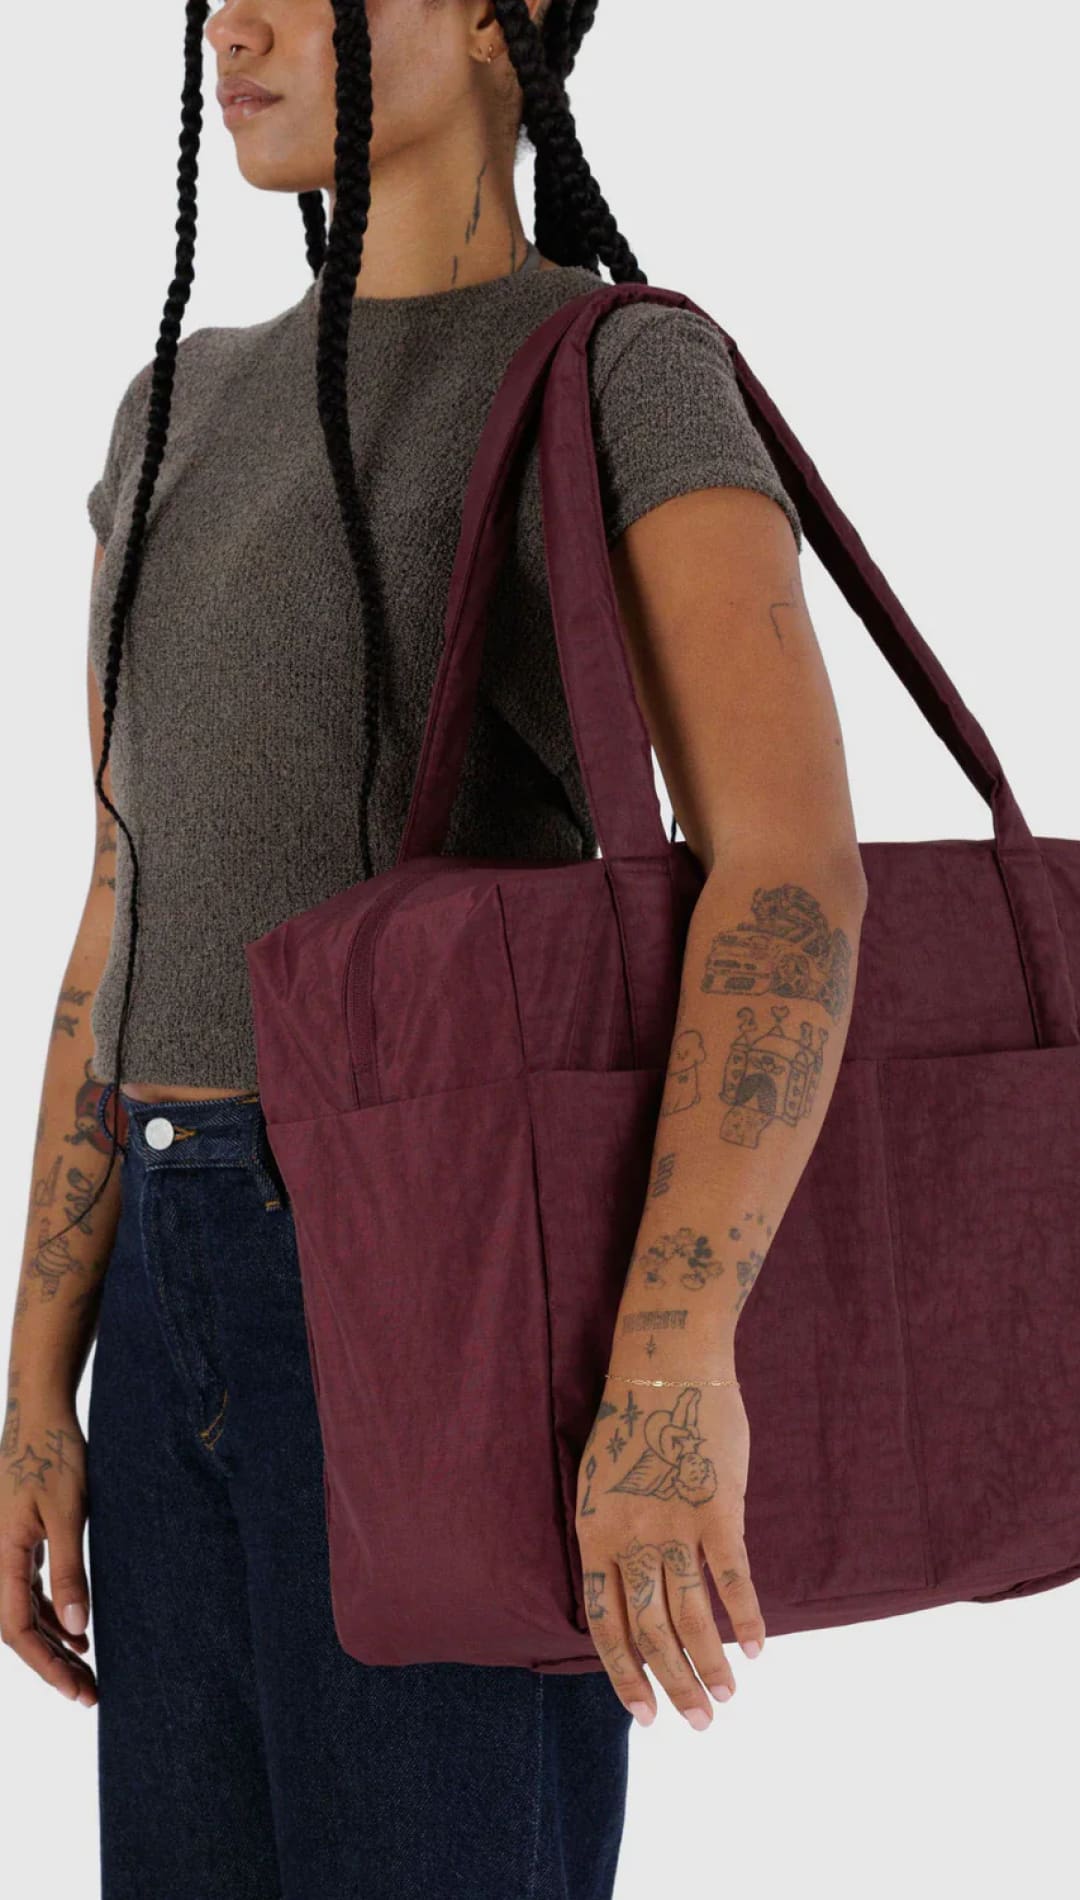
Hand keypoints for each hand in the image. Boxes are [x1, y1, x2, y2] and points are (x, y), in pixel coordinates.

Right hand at [0, 1399, 95, 1706]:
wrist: (41, 1411)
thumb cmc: (54, 1454)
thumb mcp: (67, 1512)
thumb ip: (70, 1569)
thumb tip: (77, 1628)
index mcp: (3, 1555)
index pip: (17, 1629)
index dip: (45, 1665)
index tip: (77, 1690)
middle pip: (19, 1629)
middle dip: (52, 1666)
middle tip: (90, 1695)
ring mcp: (7, 1550)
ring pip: (25, 1612)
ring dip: (54, 1643)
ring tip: (87, 1672)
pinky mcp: (21, 1538)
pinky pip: (30, 1590)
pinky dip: (52, 1614)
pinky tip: (77, 1631)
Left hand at [575, 1370, 763, 1729]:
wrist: (668, 1365)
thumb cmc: (636, 1424)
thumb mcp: (603, 1484)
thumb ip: (614, 1541)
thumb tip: (633, 1599)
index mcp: (595, 1533)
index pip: (604, 1624)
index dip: (624, 1675)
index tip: (643, 1715)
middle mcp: (631, 1536)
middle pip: (651, 1632)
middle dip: (675, 1685)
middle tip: (698, 1723)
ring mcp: (675, 1523)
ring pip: (693, 1616)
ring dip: (712, 1665)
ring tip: (728, 1696)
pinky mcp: (718, 1508)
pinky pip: (733, 1577)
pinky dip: (747, 1617)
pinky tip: (758, 1647)